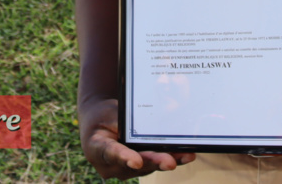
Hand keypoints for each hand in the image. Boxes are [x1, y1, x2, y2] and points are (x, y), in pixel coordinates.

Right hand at [79, 96, 195, 179]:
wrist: (101, 123)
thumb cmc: (104, 115)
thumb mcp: (109, 113)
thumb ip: (123, 122)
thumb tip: (145, 123)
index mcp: (96, 148)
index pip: (111, 152)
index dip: (124, 157)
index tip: (137, 161)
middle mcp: (109, 165)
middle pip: (134, 164)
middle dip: (154, 161)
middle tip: (170, 162)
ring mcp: (124, 169)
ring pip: (147, 166)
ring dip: (166, 161)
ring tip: (185, 157)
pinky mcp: (138, 167)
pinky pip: (153, 163)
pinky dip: (169, 158)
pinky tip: (185, 156)